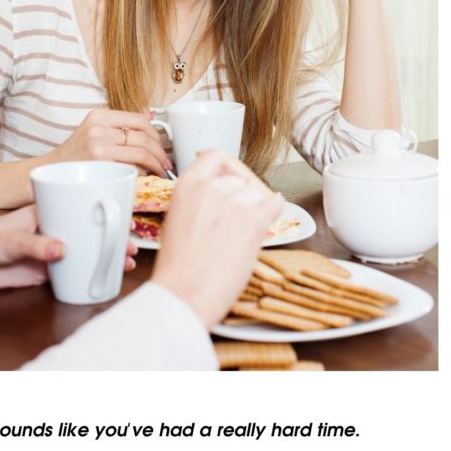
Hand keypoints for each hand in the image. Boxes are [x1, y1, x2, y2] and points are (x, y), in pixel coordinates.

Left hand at [0, 205, 137, 290]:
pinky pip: (73, 270)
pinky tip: (105, 278)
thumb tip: (61, 250)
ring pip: (85, 251)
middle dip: (111, 237)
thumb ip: (34, 246)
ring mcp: (49, 250)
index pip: (79, 206)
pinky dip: (90, 273)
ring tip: (125, 263)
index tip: (122, 217)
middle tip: (131, 246)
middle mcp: (50, 229)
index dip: (103, 211)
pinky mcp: (45, 270)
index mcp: (44, 211)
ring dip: (105, 256)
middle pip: (88, 230)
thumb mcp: (7, 240)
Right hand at [52, 107, 169, 176]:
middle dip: (160, 153)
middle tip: (164, 163)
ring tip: (159, 171)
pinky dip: (142, 173)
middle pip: (144, 137)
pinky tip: (143, 177)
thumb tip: (150, 116)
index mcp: (100, 115)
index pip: (140, 120)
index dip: (156, 134)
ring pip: (142, 153)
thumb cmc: (75, 154)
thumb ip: (119, 124)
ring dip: (156, 165)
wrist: (51, 170)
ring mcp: (99, 145)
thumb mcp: (94, 129)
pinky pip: (132, 168)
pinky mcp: (101, 164)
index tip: (161, 145)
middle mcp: (100, 127)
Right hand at [151, 151, 283, 328]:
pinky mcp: (255, 221)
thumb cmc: (177, 267)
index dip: (224, 168)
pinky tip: (265, 223)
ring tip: (240, 233)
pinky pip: (275, 204)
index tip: (228, 178)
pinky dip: (273, 212)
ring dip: (254, 208)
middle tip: (234, 219)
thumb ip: (195, 201)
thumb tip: (215, 196)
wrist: (185, 294)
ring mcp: (236, 203)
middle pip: (238, 179)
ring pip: (256, 193)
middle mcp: (213, 188)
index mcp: (188, 185)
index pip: (215, 157)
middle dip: (239, 196)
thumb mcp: (175, 220)